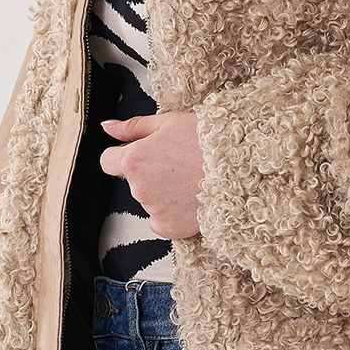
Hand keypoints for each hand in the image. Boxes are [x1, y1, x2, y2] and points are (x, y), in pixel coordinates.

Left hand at [99, 111, 203, 239]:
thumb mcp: (168, 122)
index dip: (122, 156)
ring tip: (189, 179)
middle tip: (177, 163)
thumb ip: (132, 127)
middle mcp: (139, 187)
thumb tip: (108, 127)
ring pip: (149, 200)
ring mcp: (154, 210)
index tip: (140, 154)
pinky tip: (189, 199)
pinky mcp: (169, 227)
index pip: (107, 161)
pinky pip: (160, 222)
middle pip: (132, 181)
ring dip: (162, 192)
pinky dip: (171, 213)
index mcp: (134, 160)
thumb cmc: (207, 141)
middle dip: (148, 173)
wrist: (241, 167)